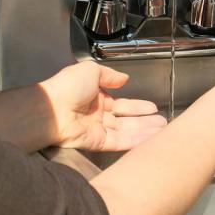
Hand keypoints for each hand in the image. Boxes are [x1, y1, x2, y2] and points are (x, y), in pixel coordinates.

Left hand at [40, 61, 166, 151]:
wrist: (51, 109)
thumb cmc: (66, 87)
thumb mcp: (90, 71)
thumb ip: (109, 75)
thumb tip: (124, 78)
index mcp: (95, 97)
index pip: (121, 103)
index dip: (137, 106)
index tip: (152, 107)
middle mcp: (98, 114)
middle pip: (127, 119)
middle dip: (145, 120)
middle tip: (162, 121)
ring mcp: (98, 130)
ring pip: (126, 131)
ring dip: (145, 131)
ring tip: (162, 130)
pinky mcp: (97, 143)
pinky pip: (119, 142)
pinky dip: (135, 140)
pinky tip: (150, 138)